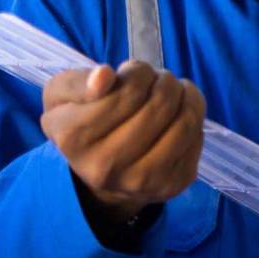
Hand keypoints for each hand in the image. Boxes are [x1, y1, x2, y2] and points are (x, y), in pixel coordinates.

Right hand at [41, 61, 205, 220]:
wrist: (100, 172)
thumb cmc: (82, 121)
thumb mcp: (62, 95)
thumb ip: (78, 82)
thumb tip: (104, 75)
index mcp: (73, 138)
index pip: (128, 90)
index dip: (138, 72)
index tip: (131, 74)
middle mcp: (105, 166)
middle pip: (160, 104)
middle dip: (164, 81)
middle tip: (157, 80)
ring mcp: (140, 181)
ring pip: (185, 122)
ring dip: (185, 95)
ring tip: (173, 91)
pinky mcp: (171, 185)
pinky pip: (196, 138)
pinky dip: (194, 117)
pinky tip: (178, 115)